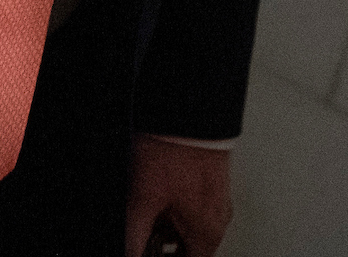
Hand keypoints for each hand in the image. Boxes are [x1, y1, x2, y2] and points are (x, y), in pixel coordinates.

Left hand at [124, 134, 232, 256]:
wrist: (187, 106)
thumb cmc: (173, 149)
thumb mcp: (141, 201)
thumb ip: (133, 237)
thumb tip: (128, 253)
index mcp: (208, 230)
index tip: (146, 254)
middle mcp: (218, 215)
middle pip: (189, 248)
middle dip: (163, 245)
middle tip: (142, 235)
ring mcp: (217, 194)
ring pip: (190, 223)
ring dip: (167, 224)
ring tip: (143, 210)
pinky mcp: (211, 175)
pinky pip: (193, 202)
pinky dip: (174, 204)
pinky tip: (154, 191)